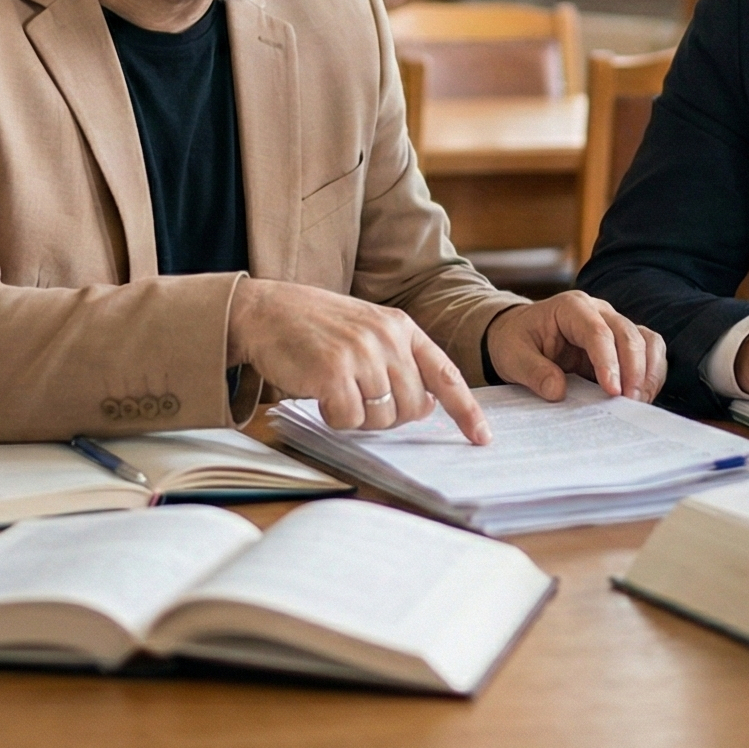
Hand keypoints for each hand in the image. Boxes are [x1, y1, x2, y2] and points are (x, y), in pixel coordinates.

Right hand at [226, 279, 491, 442]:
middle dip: (389, 416)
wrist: (267, 310)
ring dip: (358, 417)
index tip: (481, 437)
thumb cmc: (316, 326)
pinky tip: (320, 395)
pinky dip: (334, 418)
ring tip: (336, 390)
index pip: (445, 374)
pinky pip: (349, 421)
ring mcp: (361, 353)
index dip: (466, 410)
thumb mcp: (368, 329)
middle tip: (360, 400)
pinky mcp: (333, 371)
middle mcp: (387, 338)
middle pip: (412, 408)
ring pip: (381, 418)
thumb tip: (425, 405)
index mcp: (401, 326)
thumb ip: (399, 360)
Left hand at [484, 291, 667, 402]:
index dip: (608, 361)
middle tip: (630, 404)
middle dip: (634, 370)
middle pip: (628, 334)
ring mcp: (613, 325)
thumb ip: (533, 371)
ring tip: (640, 403)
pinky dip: (651, 373)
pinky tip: (643, 396)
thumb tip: (558, 390)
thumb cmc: (516, 340)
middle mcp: (598, 311)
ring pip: (646, 340)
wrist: (518, 334)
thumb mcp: (512, 356)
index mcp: (571, 308)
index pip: (598, 332)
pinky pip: (648, 352)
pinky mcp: (621, 343)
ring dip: (648, 372)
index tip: (612, 391)